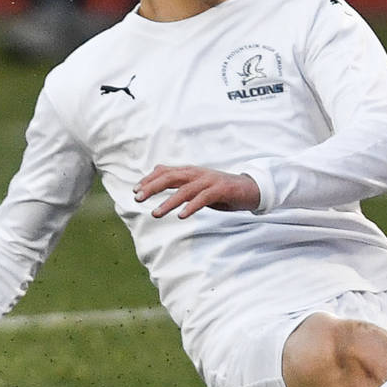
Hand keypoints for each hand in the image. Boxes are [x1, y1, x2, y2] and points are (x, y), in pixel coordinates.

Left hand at [135, 165, 261, 218]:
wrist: (250, 189)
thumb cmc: (221, 188)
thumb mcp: (197, 182)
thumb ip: (178, 178)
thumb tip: (157, 171)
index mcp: (191, 171)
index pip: (165, 171)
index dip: (149, 179)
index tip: (136, 190)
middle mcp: (198, 173)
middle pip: (171, 177)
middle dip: (153, 187)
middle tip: (138, 198)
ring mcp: (210, 181)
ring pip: (185, 190)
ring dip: (168, 202)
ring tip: (156, 213)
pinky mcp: (221, 190)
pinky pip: (203, 198)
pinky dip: (191, 206)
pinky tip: (181, 215)